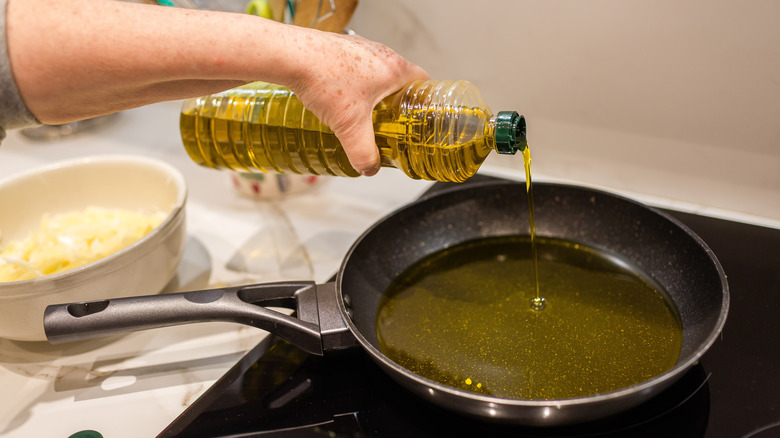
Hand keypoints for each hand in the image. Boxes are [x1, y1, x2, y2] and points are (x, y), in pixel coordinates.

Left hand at [284, 30, 428, 175]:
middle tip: (389, 119)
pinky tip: (338, 96)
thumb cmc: (324, 78)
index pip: (423, 80)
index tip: (419, 113)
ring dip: (372, 89)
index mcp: (394, 68)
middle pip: (399, 77)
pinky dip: (351, 80)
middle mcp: (380, 52)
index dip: (424, 99)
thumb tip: (369, 167)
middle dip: (396, 99)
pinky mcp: (338, 47)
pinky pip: (354, 65)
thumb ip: (363, 151)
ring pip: (375, 70)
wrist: (290, 55)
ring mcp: (358, 46)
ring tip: (362, 110)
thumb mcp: (350, 126)